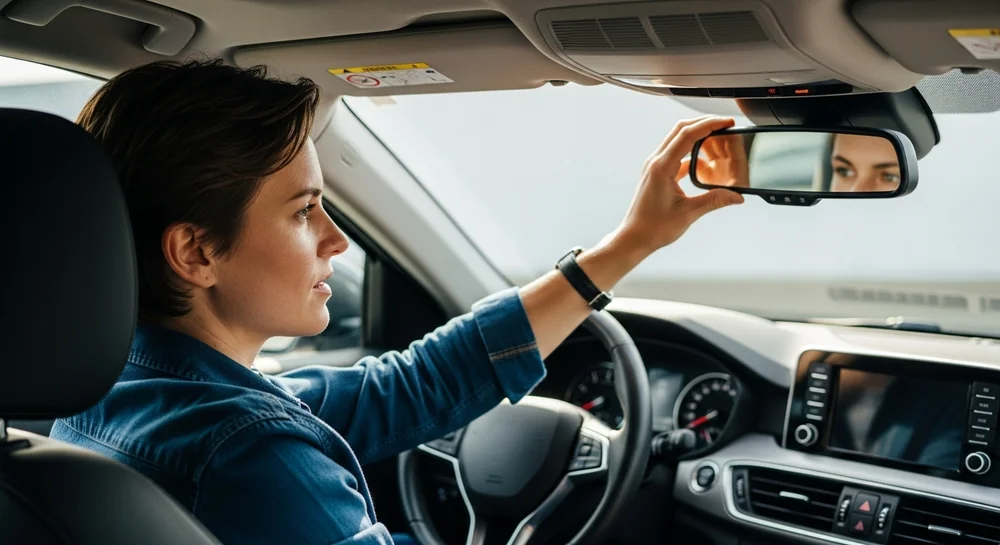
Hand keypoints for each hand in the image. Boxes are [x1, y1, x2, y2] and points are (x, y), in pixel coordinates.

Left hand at [611, 116, 744, 256]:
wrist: (634, 237)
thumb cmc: (654, 227)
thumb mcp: (689, 213)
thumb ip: (714, 201)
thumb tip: (737, 197)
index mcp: (662, 167)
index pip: (687, 135)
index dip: (709, 125)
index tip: (726, 122)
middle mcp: (656, 162)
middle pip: (681, 130)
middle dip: (704, 123)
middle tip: (725, 124)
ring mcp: (654, 166)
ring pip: (677, 140)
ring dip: (697, 136)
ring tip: (717, 139)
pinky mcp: (656, 173)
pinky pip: (675, 155)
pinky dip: (690, 153)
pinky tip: (704, 163)